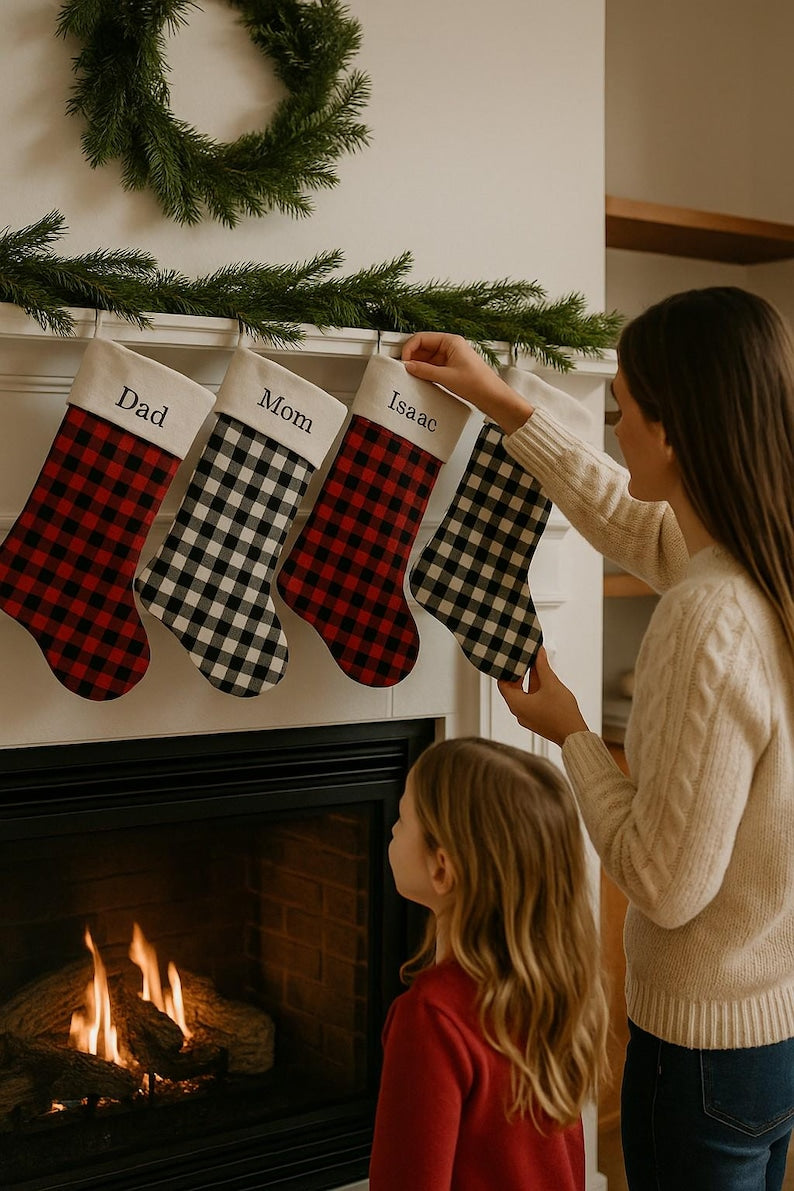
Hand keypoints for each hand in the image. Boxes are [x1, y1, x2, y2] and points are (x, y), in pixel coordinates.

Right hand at [401, 332, 532, 433]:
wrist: (492, 396)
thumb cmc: (478, 383)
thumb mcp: (446, 377)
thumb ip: (424, 370)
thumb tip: (408, 366)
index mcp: (451, 341)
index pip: (422, 338)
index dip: (409, 348)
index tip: (403, 361)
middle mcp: (451, 346)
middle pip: (423, 347)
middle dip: (413, 357)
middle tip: (404, 369)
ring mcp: (451, 357)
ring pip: (427, 358)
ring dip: (419, 366)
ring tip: (412, 376)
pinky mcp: (452, 368)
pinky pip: (433, 367)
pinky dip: (426, 372)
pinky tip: (422, 380)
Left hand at [498, 647, 588, 747]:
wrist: (574, 735)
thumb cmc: (562, 712)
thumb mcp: (551, 684)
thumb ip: (542, 666)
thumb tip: (538, 652)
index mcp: (516, 704)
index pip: (502, 683)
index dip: (507, 670)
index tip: (514, 659)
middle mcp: (518, 712)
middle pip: (513, 689)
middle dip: (520, 674)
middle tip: (526, 660)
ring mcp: (527, 718)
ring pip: (524, 695)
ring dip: (530, 682)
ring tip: (537, 667)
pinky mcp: (536, 720)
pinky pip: (531, 702)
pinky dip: (535, 691)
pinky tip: (545, 682)